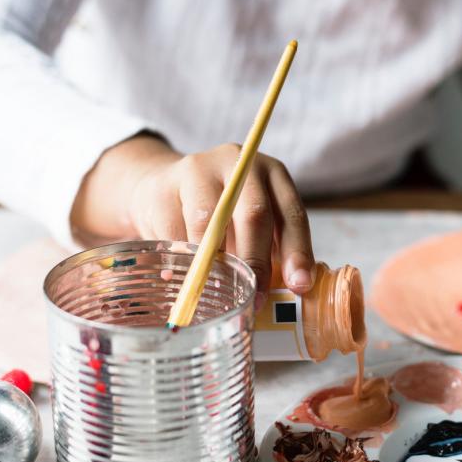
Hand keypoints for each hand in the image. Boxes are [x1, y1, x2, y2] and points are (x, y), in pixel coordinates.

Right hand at [71, 134, 314, 299]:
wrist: (163, 187)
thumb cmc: (221, 214)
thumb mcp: (252, 223)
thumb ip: (270, 251)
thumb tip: (285, 293)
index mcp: (272, 174)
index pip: (292, 214)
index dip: (297, 252)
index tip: (299, 285)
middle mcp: (239, 164)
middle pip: (254, 214)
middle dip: (256, 262)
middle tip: (255, 297)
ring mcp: (198, 171)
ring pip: (209, 223)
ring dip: (214, 263)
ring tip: (217, 290)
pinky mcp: (163, 187)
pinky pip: (174, 232)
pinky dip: (182, 261)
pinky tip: (183, 278)